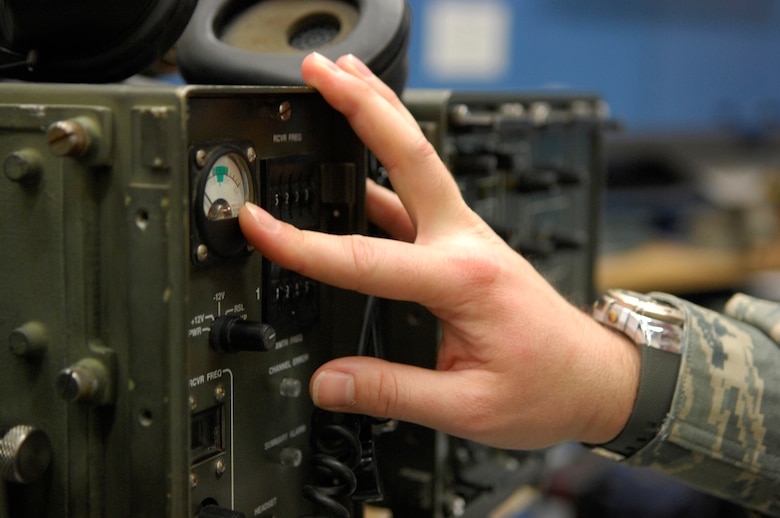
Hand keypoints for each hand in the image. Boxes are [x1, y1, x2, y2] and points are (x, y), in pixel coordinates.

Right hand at [239, 52, 639, 449]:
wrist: (597, 377)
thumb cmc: (546, 387)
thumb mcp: (467, 406)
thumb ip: (392, 391)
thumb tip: (329, 384)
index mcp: (462, 280)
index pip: (363, 257)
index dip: (301, 244)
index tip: (259, 225)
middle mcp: (465, 242)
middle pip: (409, 154)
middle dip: (362, 105)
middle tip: (320, 71)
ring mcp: (467, 236)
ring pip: (417, 160)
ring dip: (379, 115)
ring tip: (340, 79)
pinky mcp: (465, 243)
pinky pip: (418, 192)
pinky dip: (386, 163)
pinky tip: (358, 157)